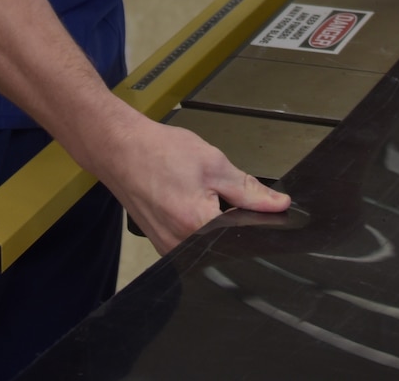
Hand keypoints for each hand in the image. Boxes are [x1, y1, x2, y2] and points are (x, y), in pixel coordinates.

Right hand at [83, 111, 288, 253]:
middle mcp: (181, 246)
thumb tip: (278, 204)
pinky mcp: (162, 246)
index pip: (245, 236)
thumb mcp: (213, 163)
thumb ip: (249, 189)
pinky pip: (192, 243)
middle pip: (226, 242)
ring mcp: (169, 249)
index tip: (260, 205)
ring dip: (215, 222)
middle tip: (219, 191)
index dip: (259, 220)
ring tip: (198, 194)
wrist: (120, 149)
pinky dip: (198, 224)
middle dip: (234, 220)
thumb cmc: (158, 152)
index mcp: (198, 225)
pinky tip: (189, 201)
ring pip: (210, 244)